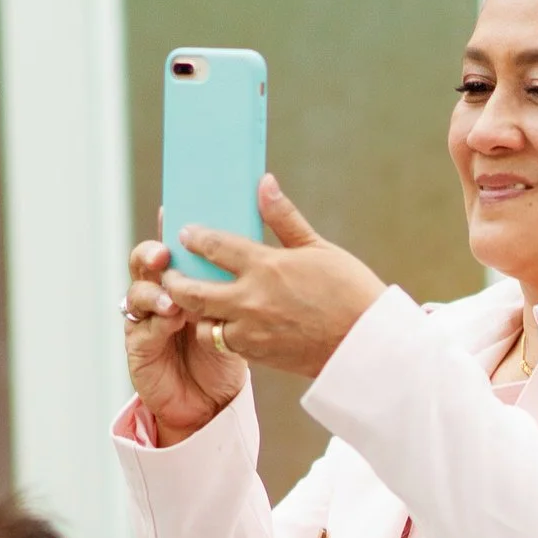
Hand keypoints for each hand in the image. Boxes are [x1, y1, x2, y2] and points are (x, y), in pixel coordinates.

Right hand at [121, 212, 245, 446]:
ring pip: (138, 294)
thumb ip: (240, 278)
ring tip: (172, 296)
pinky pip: (142, 330)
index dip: (169, 229)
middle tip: (165, 254)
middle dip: (152, 254)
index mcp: (184, 280)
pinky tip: (171, 320)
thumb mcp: (243, 311)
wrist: (216, 404)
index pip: (172, 246)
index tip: (171, 212)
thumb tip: (253, 239)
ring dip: (153, 291)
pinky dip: (156, 323)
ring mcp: (147, 320)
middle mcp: (161, 294)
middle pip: (146, 264)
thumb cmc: (229, 353)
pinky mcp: (139, 348)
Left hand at [162, 175, 386, 378]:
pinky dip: (218, 332)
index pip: (214, 246)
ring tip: (194, 301)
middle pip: (191, 291)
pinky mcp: (258, 355)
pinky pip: (224, 343)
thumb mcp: (318, 248)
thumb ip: (284, 218)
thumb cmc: (349, 291)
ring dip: (194, 312)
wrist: (365, 345)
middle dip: (175, 280)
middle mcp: (250, 300)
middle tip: (172, 272)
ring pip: (202, 323)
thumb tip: (265, 182)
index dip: (194, 238)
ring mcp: (251, 332)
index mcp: (265, 267)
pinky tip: (223, 321)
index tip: (185, 233)